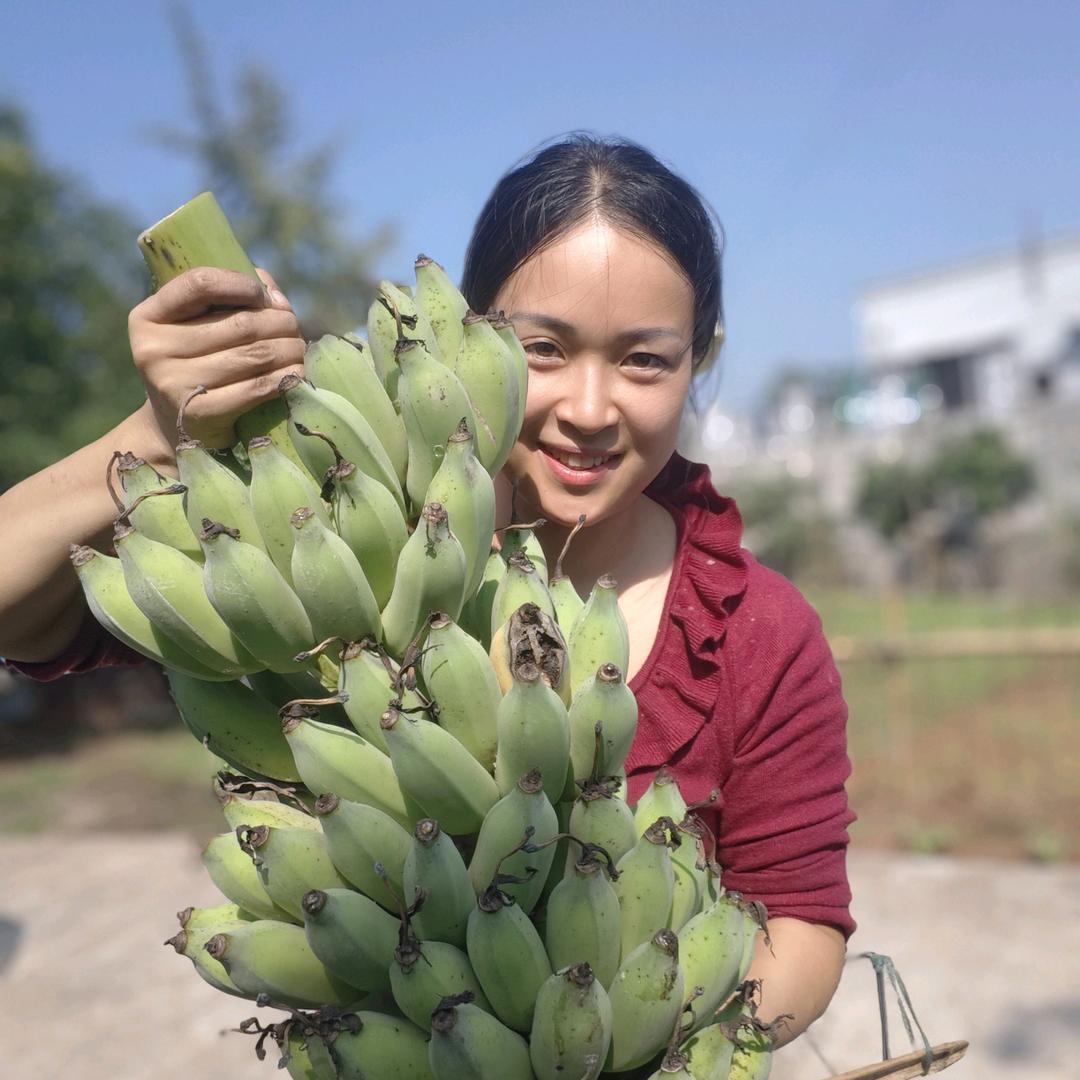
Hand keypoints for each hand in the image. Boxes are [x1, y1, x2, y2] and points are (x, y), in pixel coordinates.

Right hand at [128, 266, 304, 452]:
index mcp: (149, 317)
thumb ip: (230, 298)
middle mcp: (155, 348)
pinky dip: (284, 378)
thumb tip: (274, 295)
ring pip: (255, 355)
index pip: (199, 283)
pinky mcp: (200, 412)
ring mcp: (174, 383)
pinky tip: (295, 374)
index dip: (240, 283)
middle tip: (294, 329)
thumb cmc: (193, 364)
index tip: (264, 297)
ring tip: (298, 349)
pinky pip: (256, 387)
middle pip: (240, 324)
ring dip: (289, 349)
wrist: (174, 427)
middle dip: (279, 323)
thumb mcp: (195, 326)